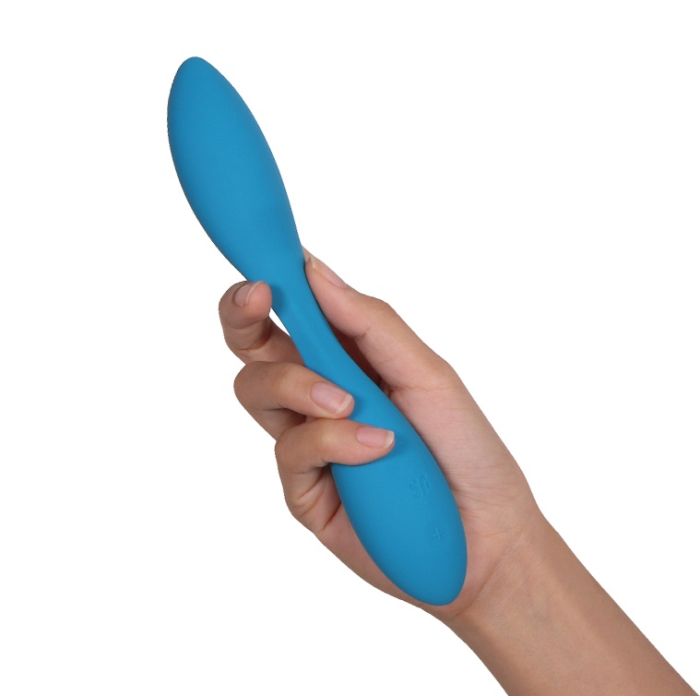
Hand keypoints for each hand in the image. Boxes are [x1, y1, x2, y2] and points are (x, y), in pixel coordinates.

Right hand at [218, 251, 540, 620]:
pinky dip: (334, 441)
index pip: (293, 313)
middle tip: (257, 299)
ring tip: (350, 403)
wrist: (486, 534)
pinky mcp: (304, 490)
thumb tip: (314, 271)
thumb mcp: (426, 373)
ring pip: (256, 391)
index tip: (265, 268)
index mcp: (347, 358)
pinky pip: (292, 450)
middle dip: (243, 316)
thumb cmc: (464, 447)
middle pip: (253, 348)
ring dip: (298, 385)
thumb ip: (370, 324)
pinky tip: (376, 450)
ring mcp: (308, 442)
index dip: (269, 284)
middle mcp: (318, 395)